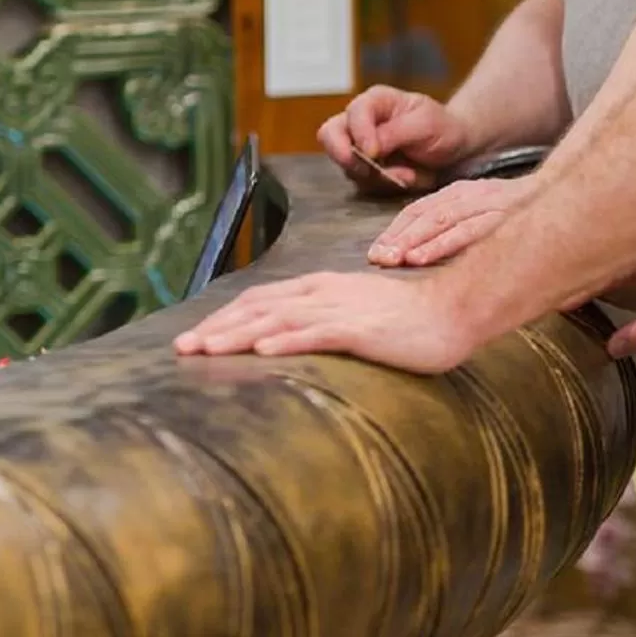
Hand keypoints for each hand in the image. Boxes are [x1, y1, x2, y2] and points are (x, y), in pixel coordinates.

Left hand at [171, 270, 487, 373]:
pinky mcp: (360, 328)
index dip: (223, 317)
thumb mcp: (353, 313)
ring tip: (207, 349)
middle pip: (257, 307)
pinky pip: (317, 333)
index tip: (196, 337)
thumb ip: (320, 320)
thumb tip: (286, 336)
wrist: (452, 311)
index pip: (258, 299)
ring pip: (277, 319)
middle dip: (217, 327)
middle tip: (183, 348)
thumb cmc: (405, 319)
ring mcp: (339, 308)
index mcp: (317, 287)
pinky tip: (264, 349)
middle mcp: (320, 292)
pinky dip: (288, 339)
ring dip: (238, 334)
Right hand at [319, 86, 475, 194]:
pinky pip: (363, 182)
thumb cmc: (443, 128)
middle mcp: (360, 122)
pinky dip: (385, 185)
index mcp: (375, 102)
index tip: (374, 153)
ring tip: (409, 174)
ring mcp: (360, 148)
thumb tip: (368, 148)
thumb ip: (395, 132)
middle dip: (345, 156)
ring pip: (347, 164)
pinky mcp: (366, 170)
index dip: (359, 133)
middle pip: (329, 135)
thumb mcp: (426, 124)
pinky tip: (408, 177)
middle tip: (366, 170)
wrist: (456, 149)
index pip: (353, 114)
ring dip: (377, 176)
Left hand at [366, 175, 533, 266]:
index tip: (377, 250)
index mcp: (462, 193)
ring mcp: (487, 204)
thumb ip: (460, 229)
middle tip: (376, 258)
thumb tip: (418, 255)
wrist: (569, 195)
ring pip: (440, 220)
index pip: (419, 209)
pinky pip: (468, 231)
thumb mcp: (486, 213)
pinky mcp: (504, 216)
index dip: (396, 230)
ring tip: (392, 259)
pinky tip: (420, 258)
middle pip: (424, 215)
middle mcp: (471, 195)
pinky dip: (441, 244)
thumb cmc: (525, 213)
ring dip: (412, 241)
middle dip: (397, 237)